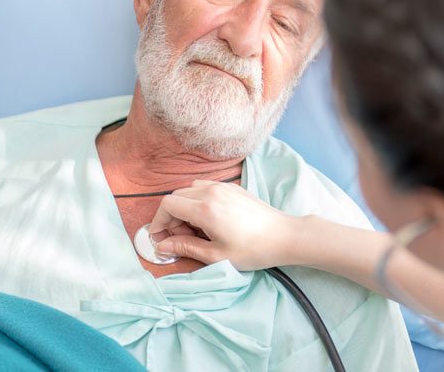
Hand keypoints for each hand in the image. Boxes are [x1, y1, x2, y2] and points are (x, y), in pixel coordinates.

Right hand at [147, 180, 297, 270]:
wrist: (284, 236)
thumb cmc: (253, 250)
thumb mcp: (216, 255)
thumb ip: (185, 247)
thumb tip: (162, 246)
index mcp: (205, 208)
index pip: (168, 204)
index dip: (159, 221)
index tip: (161, 238)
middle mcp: (212, 191)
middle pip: (177, 195)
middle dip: (171, 217)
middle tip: (181, 238)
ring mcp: (224, 187)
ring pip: (190, 190)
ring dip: (185, 207)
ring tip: (196, 230)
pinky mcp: (234, 188)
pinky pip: (206, 188)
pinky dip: (198, 201)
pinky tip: (210, 220)